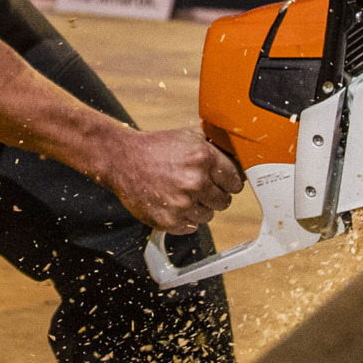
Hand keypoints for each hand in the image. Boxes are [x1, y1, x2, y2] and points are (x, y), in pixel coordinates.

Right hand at [99, 127, 243, 235]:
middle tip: (199, 187)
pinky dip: (184, 218)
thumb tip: (240, 157)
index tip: (222, 182)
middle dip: (215, 195)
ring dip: (199, 207)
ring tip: (182, 193)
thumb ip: (216, 147)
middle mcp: (195, 182)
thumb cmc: (156, 147)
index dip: (229, 182)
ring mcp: (182, 204)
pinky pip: (191, 227)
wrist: (122, 160)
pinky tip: (173, 203)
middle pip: (224, 201)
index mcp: (204, 158)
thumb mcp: (189, 136)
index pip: (236, 182)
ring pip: (208, 215)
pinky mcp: (169, 221)